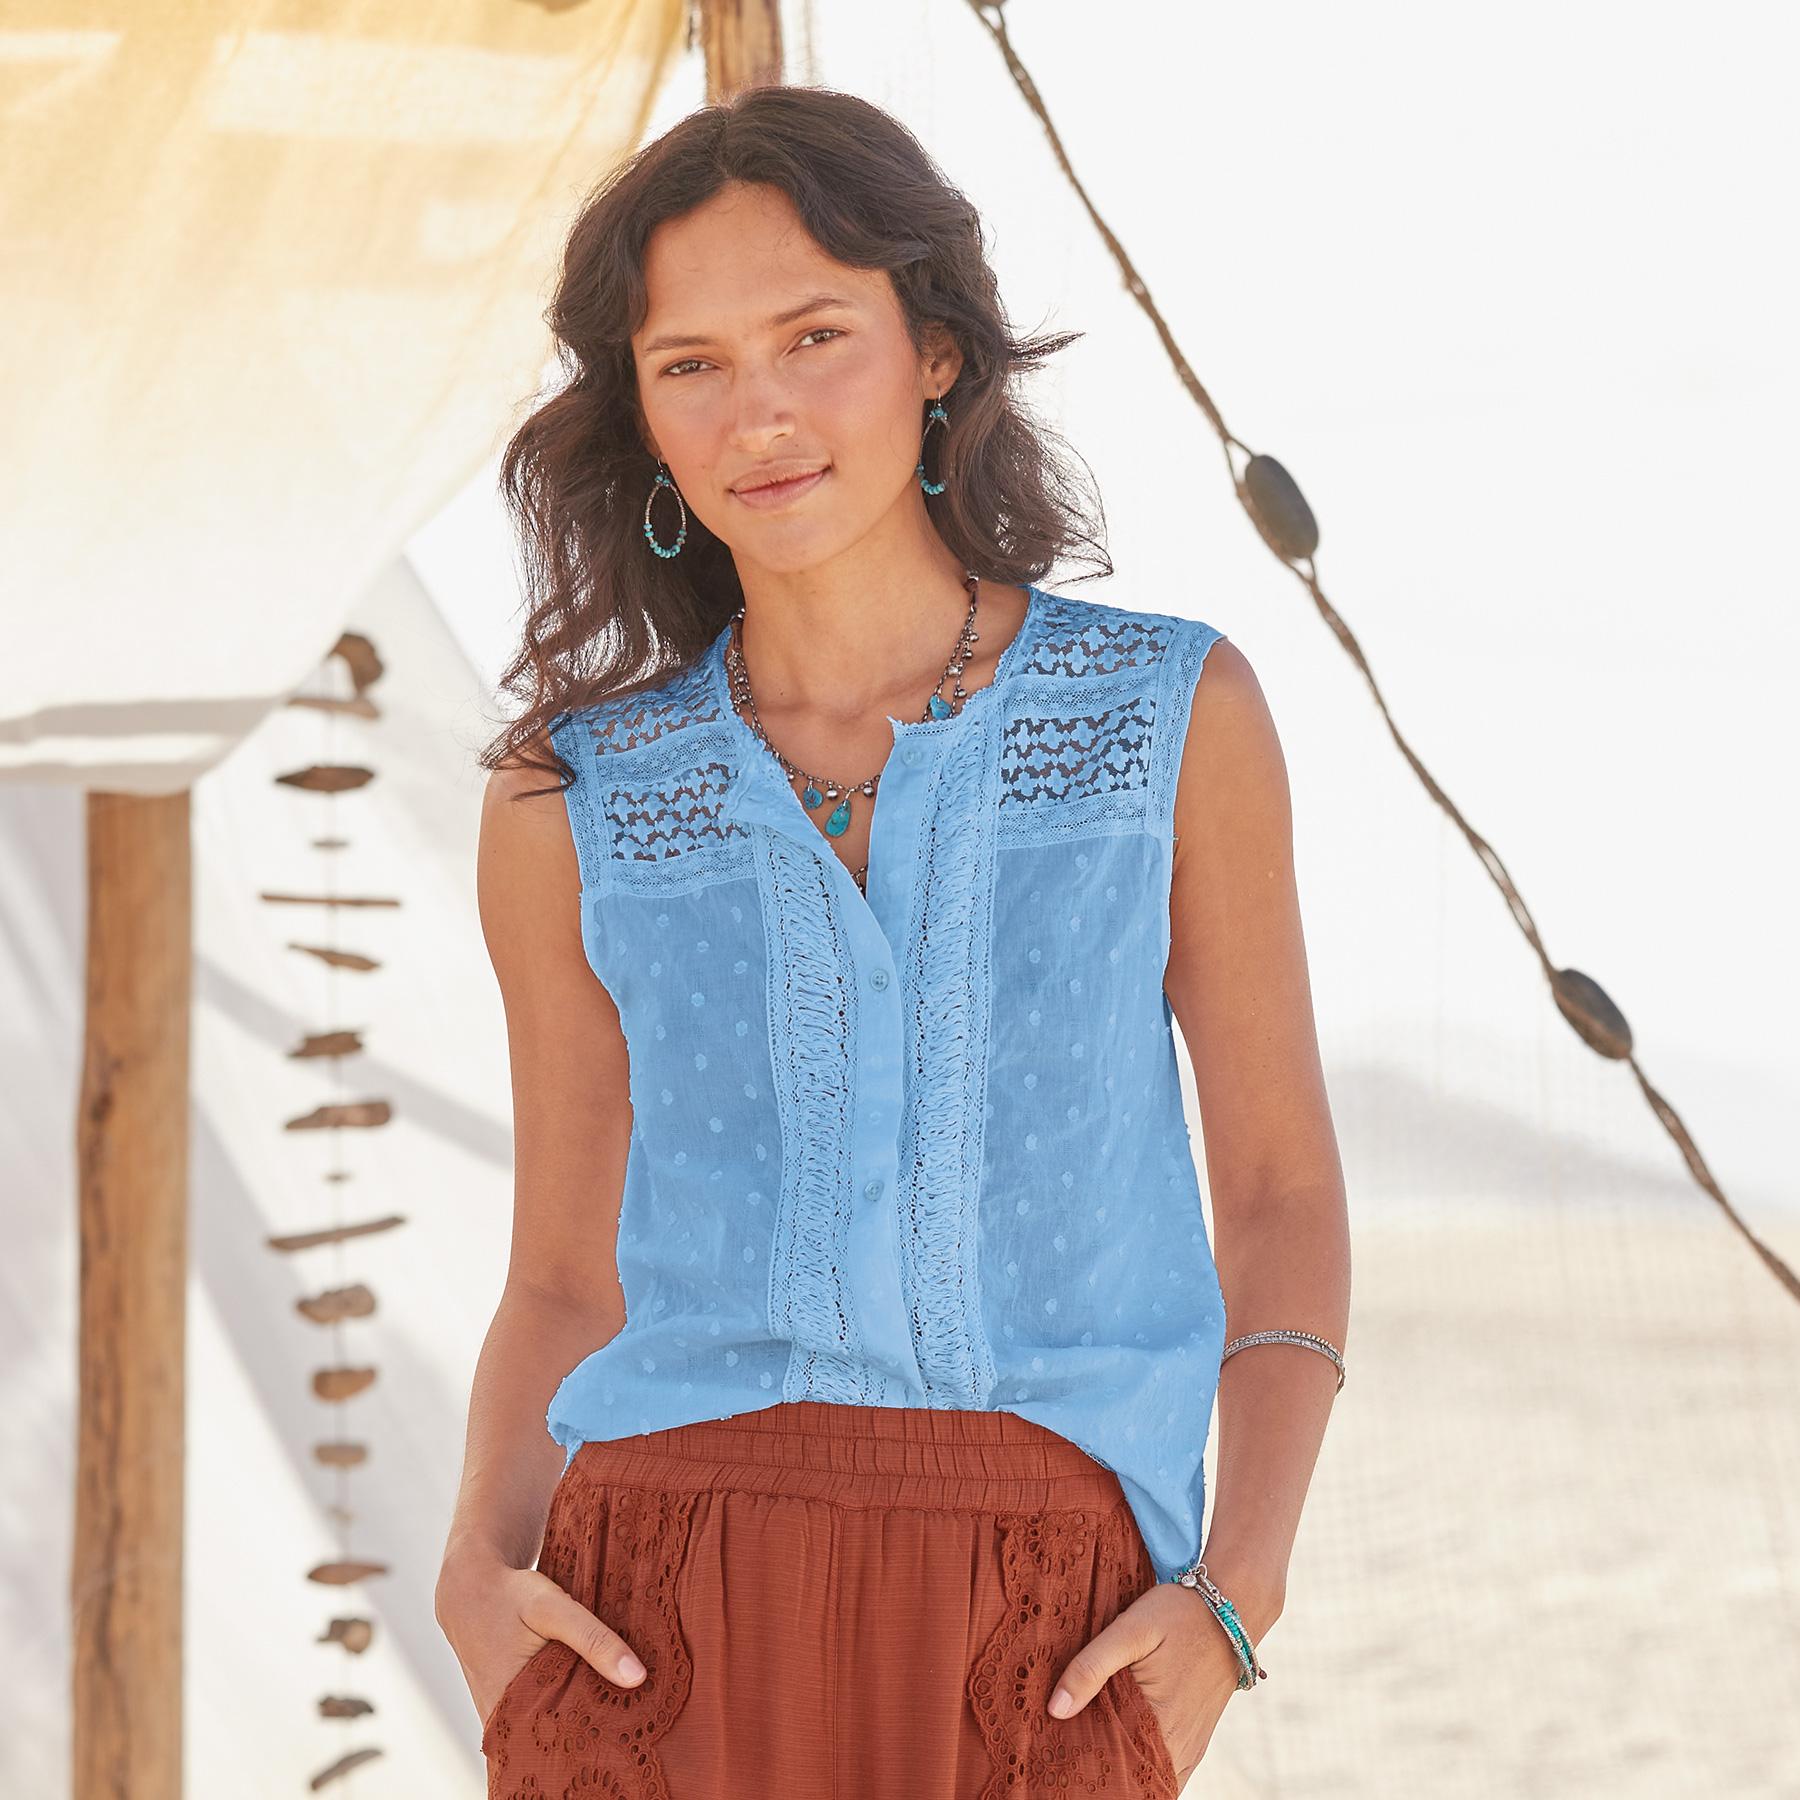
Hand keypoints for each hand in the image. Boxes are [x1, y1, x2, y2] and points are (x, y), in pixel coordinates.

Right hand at [435, 1550, 648, 1737]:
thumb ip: (593, 1639)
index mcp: (509, 1708)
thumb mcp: (552, 1609)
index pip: (561, 1740)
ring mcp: (502, 1713)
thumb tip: (636, 1677)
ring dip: (575, 1712)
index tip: (626, 1725)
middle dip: (588, 1726)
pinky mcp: (506, 1700)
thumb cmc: (509, 1596)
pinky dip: (561, 1700)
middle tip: (626, 1714)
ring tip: (612, 1702)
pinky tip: (587, 1689)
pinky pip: (538, 1709)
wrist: (468, 1586)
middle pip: (556, 1734)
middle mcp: (502, 1720)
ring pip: (548, 1722)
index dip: (594, 1734)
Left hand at [1047, 1577, 1271, 1791]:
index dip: (1085, 1765)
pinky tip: (1120, 1746)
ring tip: (1088, 1747)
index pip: (1114, 1769)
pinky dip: (1143, 1763)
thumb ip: (1091, 1667)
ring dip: (1122, 1767)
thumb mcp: (1130, 1630)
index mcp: (1162, 1725)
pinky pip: (1168, 1768)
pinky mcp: (1197, 1737)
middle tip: (1066, 1750)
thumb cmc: (1177, 1614)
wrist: (1231, 1605)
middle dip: (1100, 1769)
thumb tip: (1056, 1710)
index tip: (1059, 1753)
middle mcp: (1180, 1747)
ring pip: (1150, 1776)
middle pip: (1132, 1778)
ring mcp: (1191, 1745)